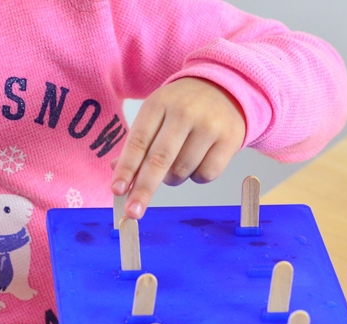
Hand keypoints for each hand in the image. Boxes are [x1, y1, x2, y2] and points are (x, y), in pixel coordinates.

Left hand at [111, 77, 245, 218]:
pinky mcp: (229, 140)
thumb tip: (116, 171)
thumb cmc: (182, 107)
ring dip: (172, 179)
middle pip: (159, 160)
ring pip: (181, 171)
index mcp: (158, 104)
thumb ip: (136, 143)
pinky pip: (206, 175)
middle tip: (133, 212)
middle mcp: (183, 113)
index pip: (138, 142)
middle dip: (144, 189)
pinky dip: (196, 177)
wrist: (224, 88)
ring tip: (176, 163)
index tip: (117, 190)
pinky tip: (197, 161)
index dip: (126, 168)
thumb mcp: (155, 115)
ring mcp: (208, 126)